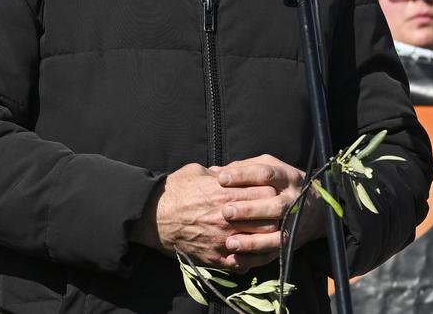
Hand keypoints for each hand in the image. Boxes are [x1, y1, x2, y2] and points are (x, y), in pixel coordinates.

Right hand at [131, 163, 278, 270]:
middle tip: (278, 212)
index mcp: (225, 192)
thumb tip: (233, 169)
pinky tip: (255, 251)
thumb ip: (220, 171)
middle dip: (275, 215)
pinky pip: (243, 262)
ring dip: (267, 238)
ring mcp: (222, 239)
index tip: (274, 191)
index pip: (264, 193)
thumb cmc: (176, 189)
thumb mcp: (199, 171)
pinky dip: (252, 258)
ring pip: (259, 242)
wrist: (154, 217)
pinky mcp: (215, 258)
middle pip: (267, 219)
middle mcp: (227, 217)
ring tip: (271, 232)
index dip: (272, 192)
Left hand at [216, 154, 325, 263]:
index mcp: (286, 177)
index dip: (244, 175)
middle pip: (274, 205)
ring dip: (253, 240)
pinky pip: (273, 253)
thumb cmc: (282, 182)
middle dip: (249, 210)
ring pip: (276, 234)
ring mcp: (293, 223)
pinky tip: (235, 259)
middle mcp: (293, 199)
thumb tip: (214, 172)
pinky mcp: (289, 243)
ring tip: (230, 242)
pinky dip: (253, 258)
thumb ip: (244, 168)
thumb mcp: (269, 167)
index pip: (265, 173)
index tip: (222, 179)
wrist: (317, 207)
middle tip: (225, 211)